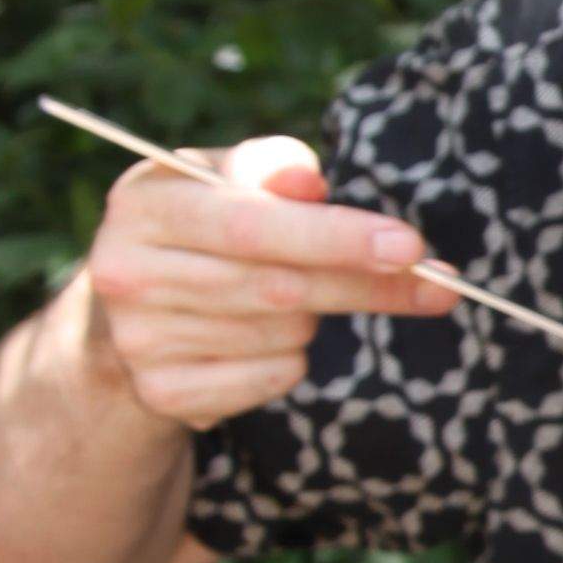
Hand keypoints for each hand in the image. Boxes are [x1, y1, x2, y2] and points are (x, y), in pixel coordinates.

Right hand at [81, 136, 460, 429]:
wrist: (125, 314)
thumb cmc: (203, 225)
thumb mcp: (226, 179)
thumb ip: (273, 169)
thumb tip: (310, 183)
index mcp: (144, 204)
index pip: (253, 225)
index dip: (336, 236)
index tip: (411, 246)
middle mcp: (127, 272)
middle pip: (280, 287)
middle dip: (367, 284)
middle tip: (438, 284)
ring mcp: (140, 340)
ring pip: (283, 334)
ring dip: (317, 317)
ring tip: (297, 296)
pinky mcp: (163, 393)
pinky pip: (271, 378)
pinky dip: (292, 359)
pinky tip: (269, 336)